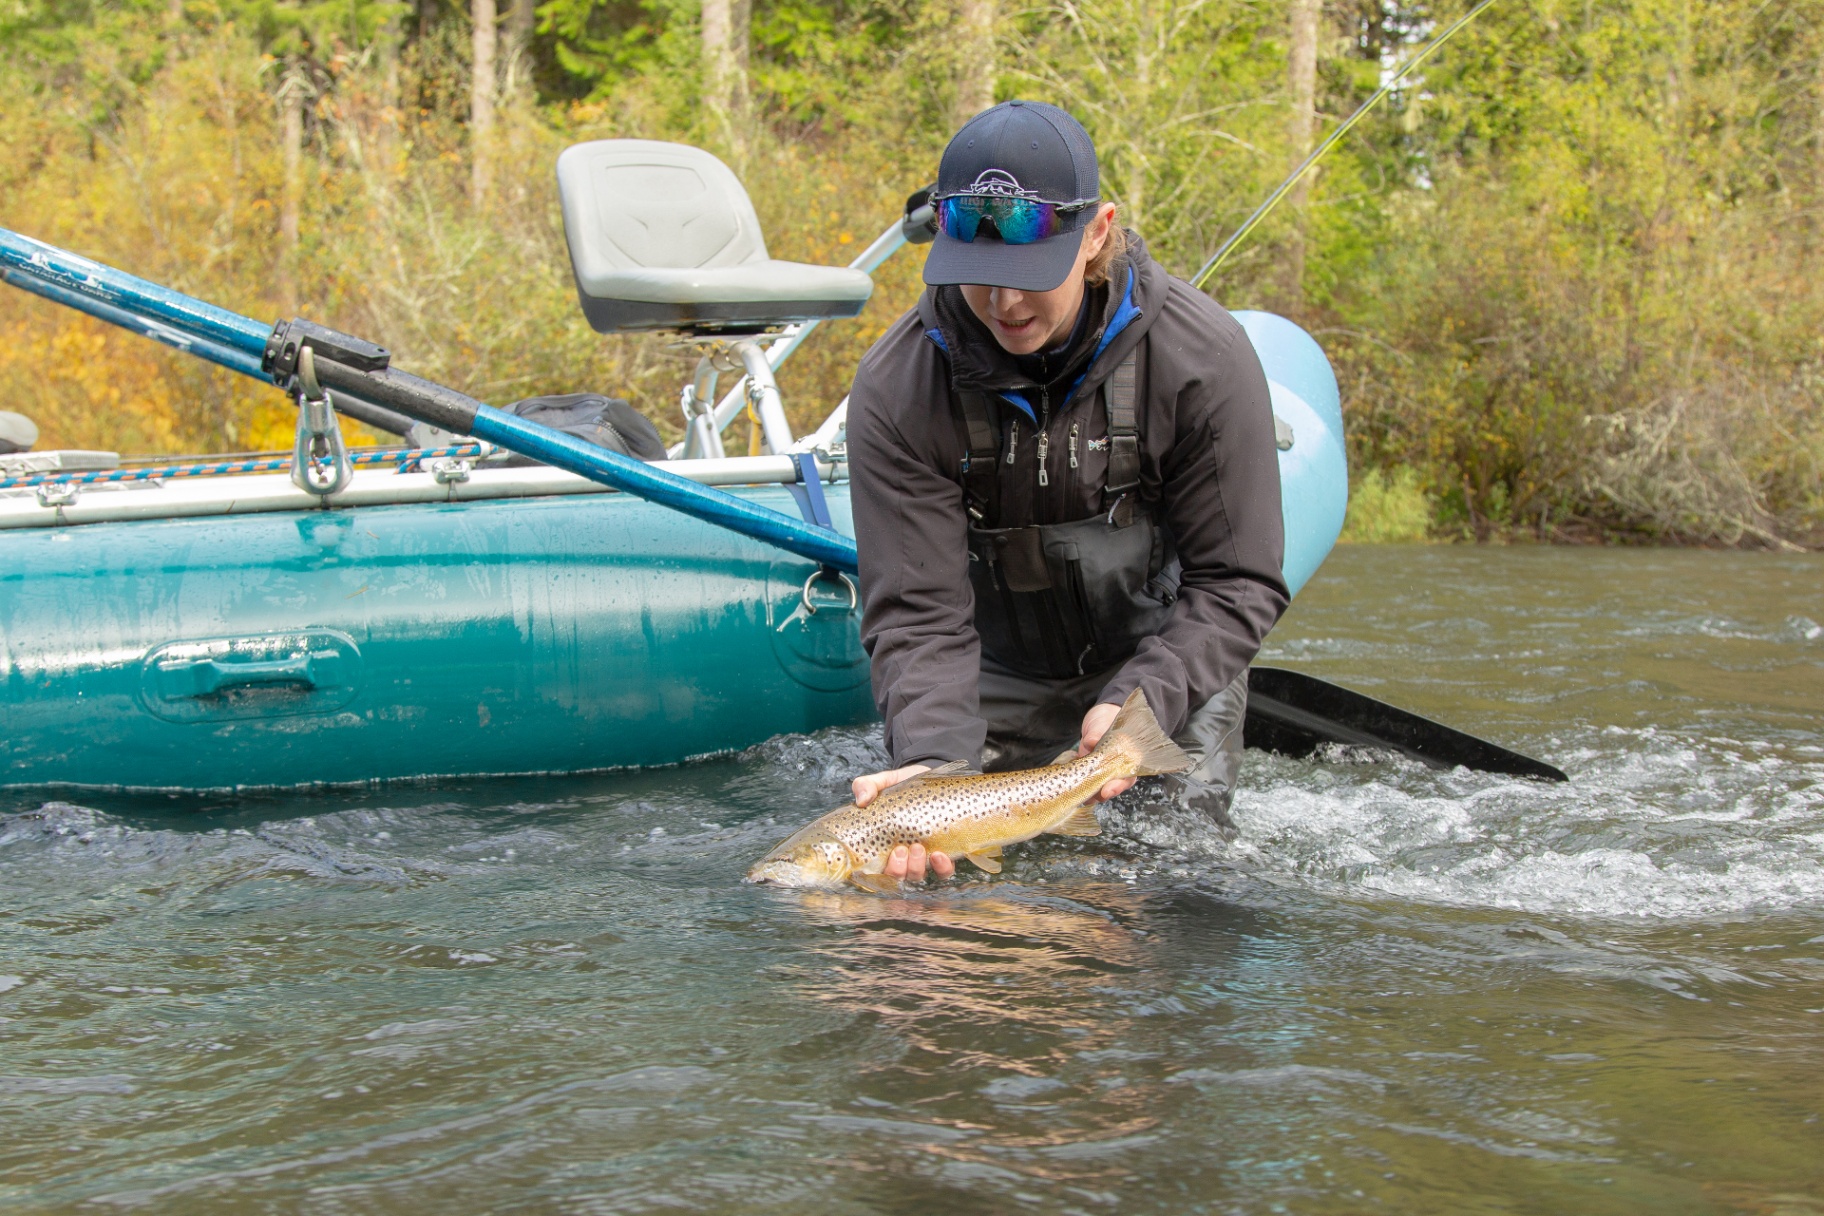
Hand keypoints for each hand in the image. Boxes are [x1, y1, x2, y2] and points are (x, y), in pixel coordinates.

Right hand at [852, 767, 953, 883]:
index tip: (881, 855)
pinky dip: (941, 869)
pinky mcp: (943, 854)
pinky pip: (943, 872)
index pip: (874, 870)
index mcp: (881, 845)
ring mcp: (922, 858)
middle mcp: (901, 856)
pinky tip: (940, 855)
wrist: (930, 778)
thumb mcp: (883, 782)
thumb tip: (861, 800)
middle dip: (897, 870)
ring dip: (916, 868)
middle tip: (900, 850)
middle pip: (895, 878)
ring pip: (917, 877)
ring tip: (918, 848)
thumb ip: (867, 786)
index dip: (876, 873)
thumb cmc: (902, 786)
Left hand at [1078, 702, 1136, 802]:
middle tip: (1093, 797)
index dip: (1117, 786)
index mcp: (1127, 760)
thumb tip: (1092, 741)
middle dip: (1102, 794)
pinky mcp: (1088, 772)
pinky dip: (1078, 787)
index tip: (1107, 790)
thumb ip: (1099, 733)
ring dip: (1089, 794)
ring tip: (1080, 796)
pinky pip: (1084, 783)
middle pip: (1111, 788)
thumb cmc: (1107, 720)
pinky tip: (1071, 789)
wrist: (1099, 719)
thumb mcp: (1103, 723)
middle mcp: (1115, 769)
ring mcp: (1101, 772)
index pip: (1126, 778)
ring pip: (1097, 788)